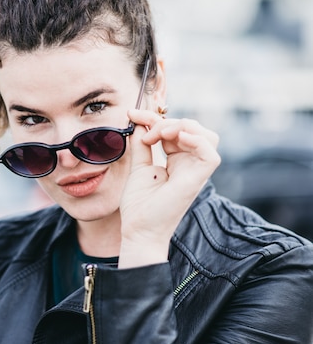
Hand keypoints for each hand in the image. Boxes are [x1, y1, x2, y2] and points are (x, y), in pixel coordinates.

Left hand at [118, 110, 220, 267]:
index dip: (155, 118)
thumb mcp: (139, 166)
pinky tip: (175, 138)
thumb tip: (141, 122)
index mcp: (178, 160)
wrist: (138, 229)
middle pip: (193, 128)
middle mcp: (190, 164)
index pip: (175, 129)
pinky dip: (195, 140)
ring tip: (159, 135)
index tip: (132, 114)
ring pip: (206, 136)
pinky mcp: (198, 179)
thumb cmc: (140, 205)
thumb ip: (141, 144)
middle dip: (167, 121)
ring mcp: (196, 171)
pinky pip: (210, 153)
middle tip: (145, 131)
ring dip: (181, 127)